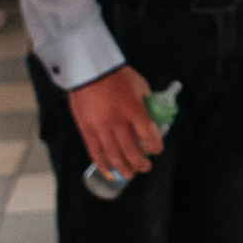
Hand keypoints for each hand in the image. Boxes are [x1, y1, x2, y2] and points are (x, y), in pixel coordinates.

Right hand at [68, 65, 163, 179]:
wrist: (89, 68)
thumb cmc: (117, 75)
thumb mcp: (140, 85)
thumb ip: (147, 102)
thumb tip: (155, 116)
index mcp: (133, 109)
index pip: (148, 135)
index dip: (155, 147)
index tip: (157, 150)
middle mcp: (117, 121)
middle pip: (131, 150)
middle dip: (140, 163)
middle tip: (145, 167)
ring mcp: (99, 127)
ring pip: (113, 155)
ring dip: (123, 168)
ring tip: (130, 174)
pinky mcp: (85, 129)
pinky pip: (94, 151)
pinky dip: (102, 163)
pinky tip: (109, 171)